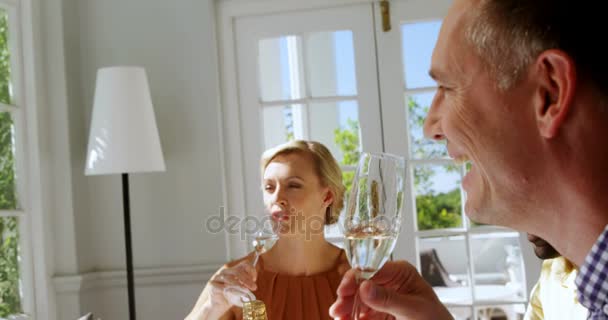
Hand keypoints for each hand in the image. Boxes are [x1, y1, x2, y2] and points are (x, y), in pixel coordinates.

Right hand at [205, 260, 257, 312]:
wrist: (218, 305)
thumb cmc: (231, 296)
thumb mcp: (241, 290)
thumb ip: (246, 286)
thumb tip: (253, 285)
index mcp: (233, 270)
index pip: (244, 264)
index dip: (251, 270)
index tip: (254, 279)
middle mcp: (225, 271)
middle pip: (237, 271)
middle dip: (247, 279)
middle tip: (254, 287)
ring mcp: (217, 277)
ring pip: (229, 278)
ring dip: (239, 285)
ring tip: (246, 290)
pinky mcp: (212, 284)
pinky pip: (222, 286)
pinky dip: (230, 290)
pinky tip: (235, 293)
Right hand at [330, 261, 452, 319]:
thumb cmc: (436, 319)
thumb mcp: (414, 309)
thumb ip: (389, 299)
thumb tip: (364, 286)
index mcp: (400, 273)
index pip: (372, 268)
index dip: (355, 278)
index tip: (344, 290)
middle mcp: (388, 282)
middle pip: (360, 284)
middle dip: (347, 296)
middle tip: (337, 309)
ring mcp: (382, 298)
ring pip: (357, 299)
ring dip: (346, 308)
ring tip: (339, 318)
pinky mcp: (378, 312)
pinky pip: (361, 313)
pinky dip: (352, 317)